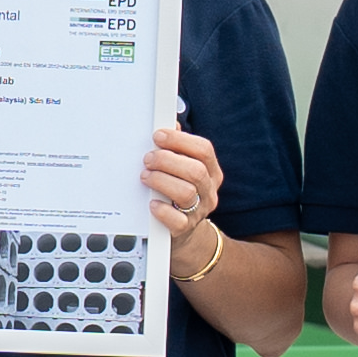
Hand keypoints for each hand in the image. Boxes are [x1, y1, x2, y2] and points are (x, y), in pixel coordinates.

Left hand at [142, 123, 228, 237]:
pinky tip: (152, 203)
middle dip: (168, 161)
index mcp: (211, 172)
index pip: (204, 150)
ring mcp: (199, 211)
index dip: (180, 140)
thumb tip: (171, 125)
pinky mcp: (184, 229)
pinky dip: (162, 210)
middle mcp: (208, 191)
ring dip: (162, 181)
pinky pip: (177, 220)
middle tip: (148, 159)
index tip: (158, 136)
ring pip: (187, 193)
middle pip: (196, 171)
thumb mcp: (182, 169)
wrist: (182, 231)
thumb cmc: (178, 192)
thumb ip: (178, 149)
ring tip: (146, 177)